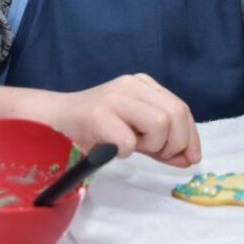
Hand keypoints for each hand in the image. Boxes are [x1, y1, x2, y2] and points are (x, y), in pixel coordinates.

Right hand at [47, 74, 201, 166]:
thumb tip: (189, 159)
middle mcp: (132, 84)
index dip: (190, 136)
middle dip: (175, 143)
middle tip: (158, 155)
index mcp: (143, 85)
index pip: (181, 108)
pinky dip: (124, 152)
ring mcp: (114, 97)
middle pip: (176, 113)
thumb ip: (161, 144)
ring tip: (131, 146)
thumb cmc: (94, 129)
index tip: (191, 158)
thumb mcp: (135, 133)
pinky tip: (110, 147)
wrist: (53, 121)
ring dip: (150, 146)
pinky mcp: (98, 115)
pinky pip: (129, 142)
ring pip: (160, 123)